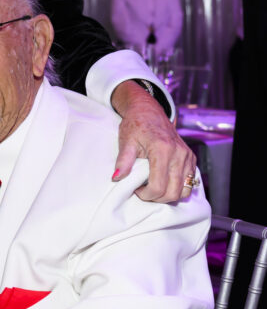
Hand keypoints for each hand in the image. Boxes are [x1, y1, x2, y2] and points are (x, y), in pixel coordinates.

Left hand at [111, 81, 196, 201]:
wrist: (149, 111)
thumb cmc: (136, 125)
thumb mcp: (126, 141)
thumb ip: (123, 161)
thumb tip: (117, 178)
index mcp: (162, 149)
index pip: (158, 186)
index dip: (146, 195)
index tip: (136, 189)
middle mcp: (178, 154)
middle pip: (173, 192)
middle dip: (157, 198)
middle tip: (143, 191)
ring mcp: (187, 156)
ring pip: (184, 190)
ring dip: (168, 195)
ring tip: (154, 187)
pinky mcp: (191, 157)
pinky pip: (189, 182)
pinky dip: (177, 187)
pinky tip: (164, 181)